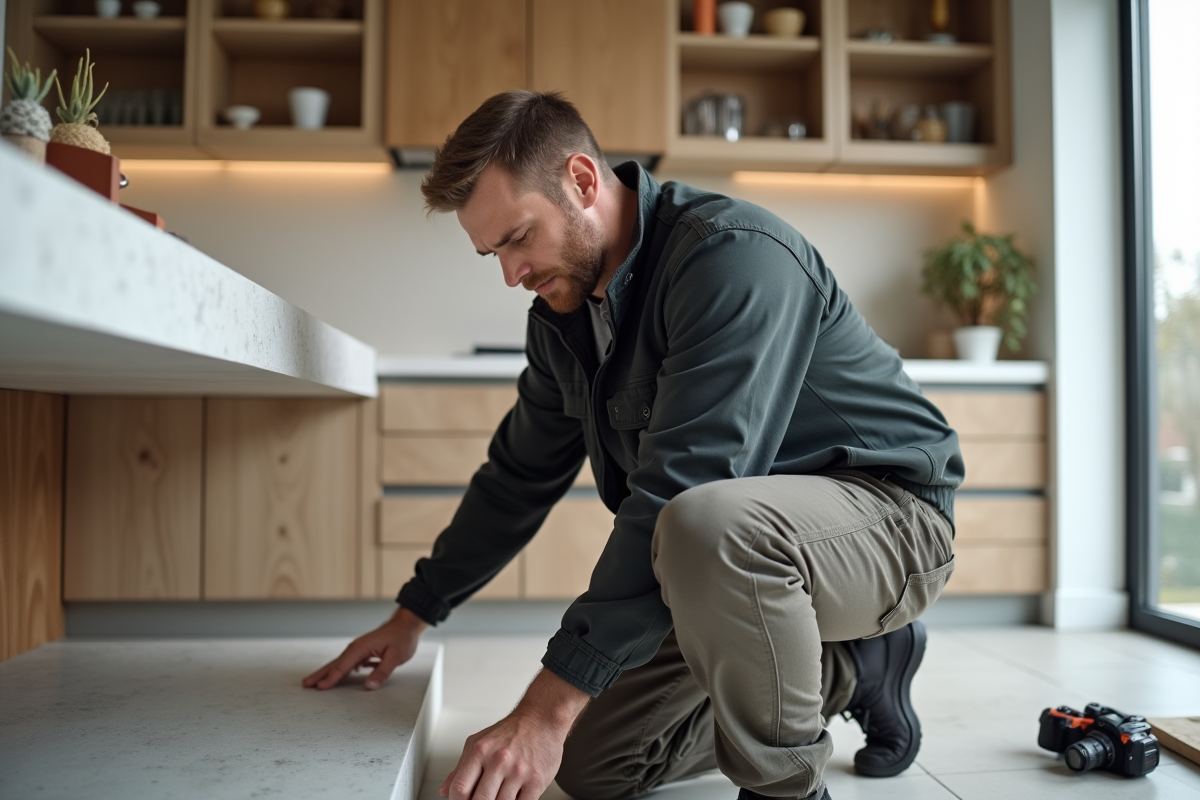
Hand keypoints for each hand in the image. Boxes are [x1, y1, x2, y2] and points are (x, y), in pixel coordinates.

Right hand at [302, 606, 427, 690]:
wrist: (407, 624)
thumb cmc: (402, 637)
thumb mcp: (396, 656)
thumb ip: (382, 672)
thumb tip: (369, 686)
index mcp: (361, 647)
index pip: (342, 666)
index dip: (330, 678)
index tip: (319, 687)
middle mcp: (357, 647)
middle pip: (335, 664)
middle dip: (320, 674)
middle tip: (305, 683)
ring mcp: (359, 649)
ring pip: (340, 663)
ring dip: (328, 673)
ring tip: (317, 682)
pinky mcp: (364, 652)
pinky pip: (348, 664)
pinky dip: (340, 671)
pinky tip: (337, 677)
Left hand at [441, 670, 589, 799]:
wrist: (542, 718)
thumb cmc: (511, 731)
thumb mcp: (478, 742)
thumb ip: (460, 768)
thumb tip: (445, 791)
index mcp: (480, 751)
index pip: (460, 789)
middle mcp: (499, 760)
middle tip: (482, 799)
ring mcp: (518, 771)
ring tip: (499, 795)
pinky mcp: (536, 781)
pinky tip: (513, 797)